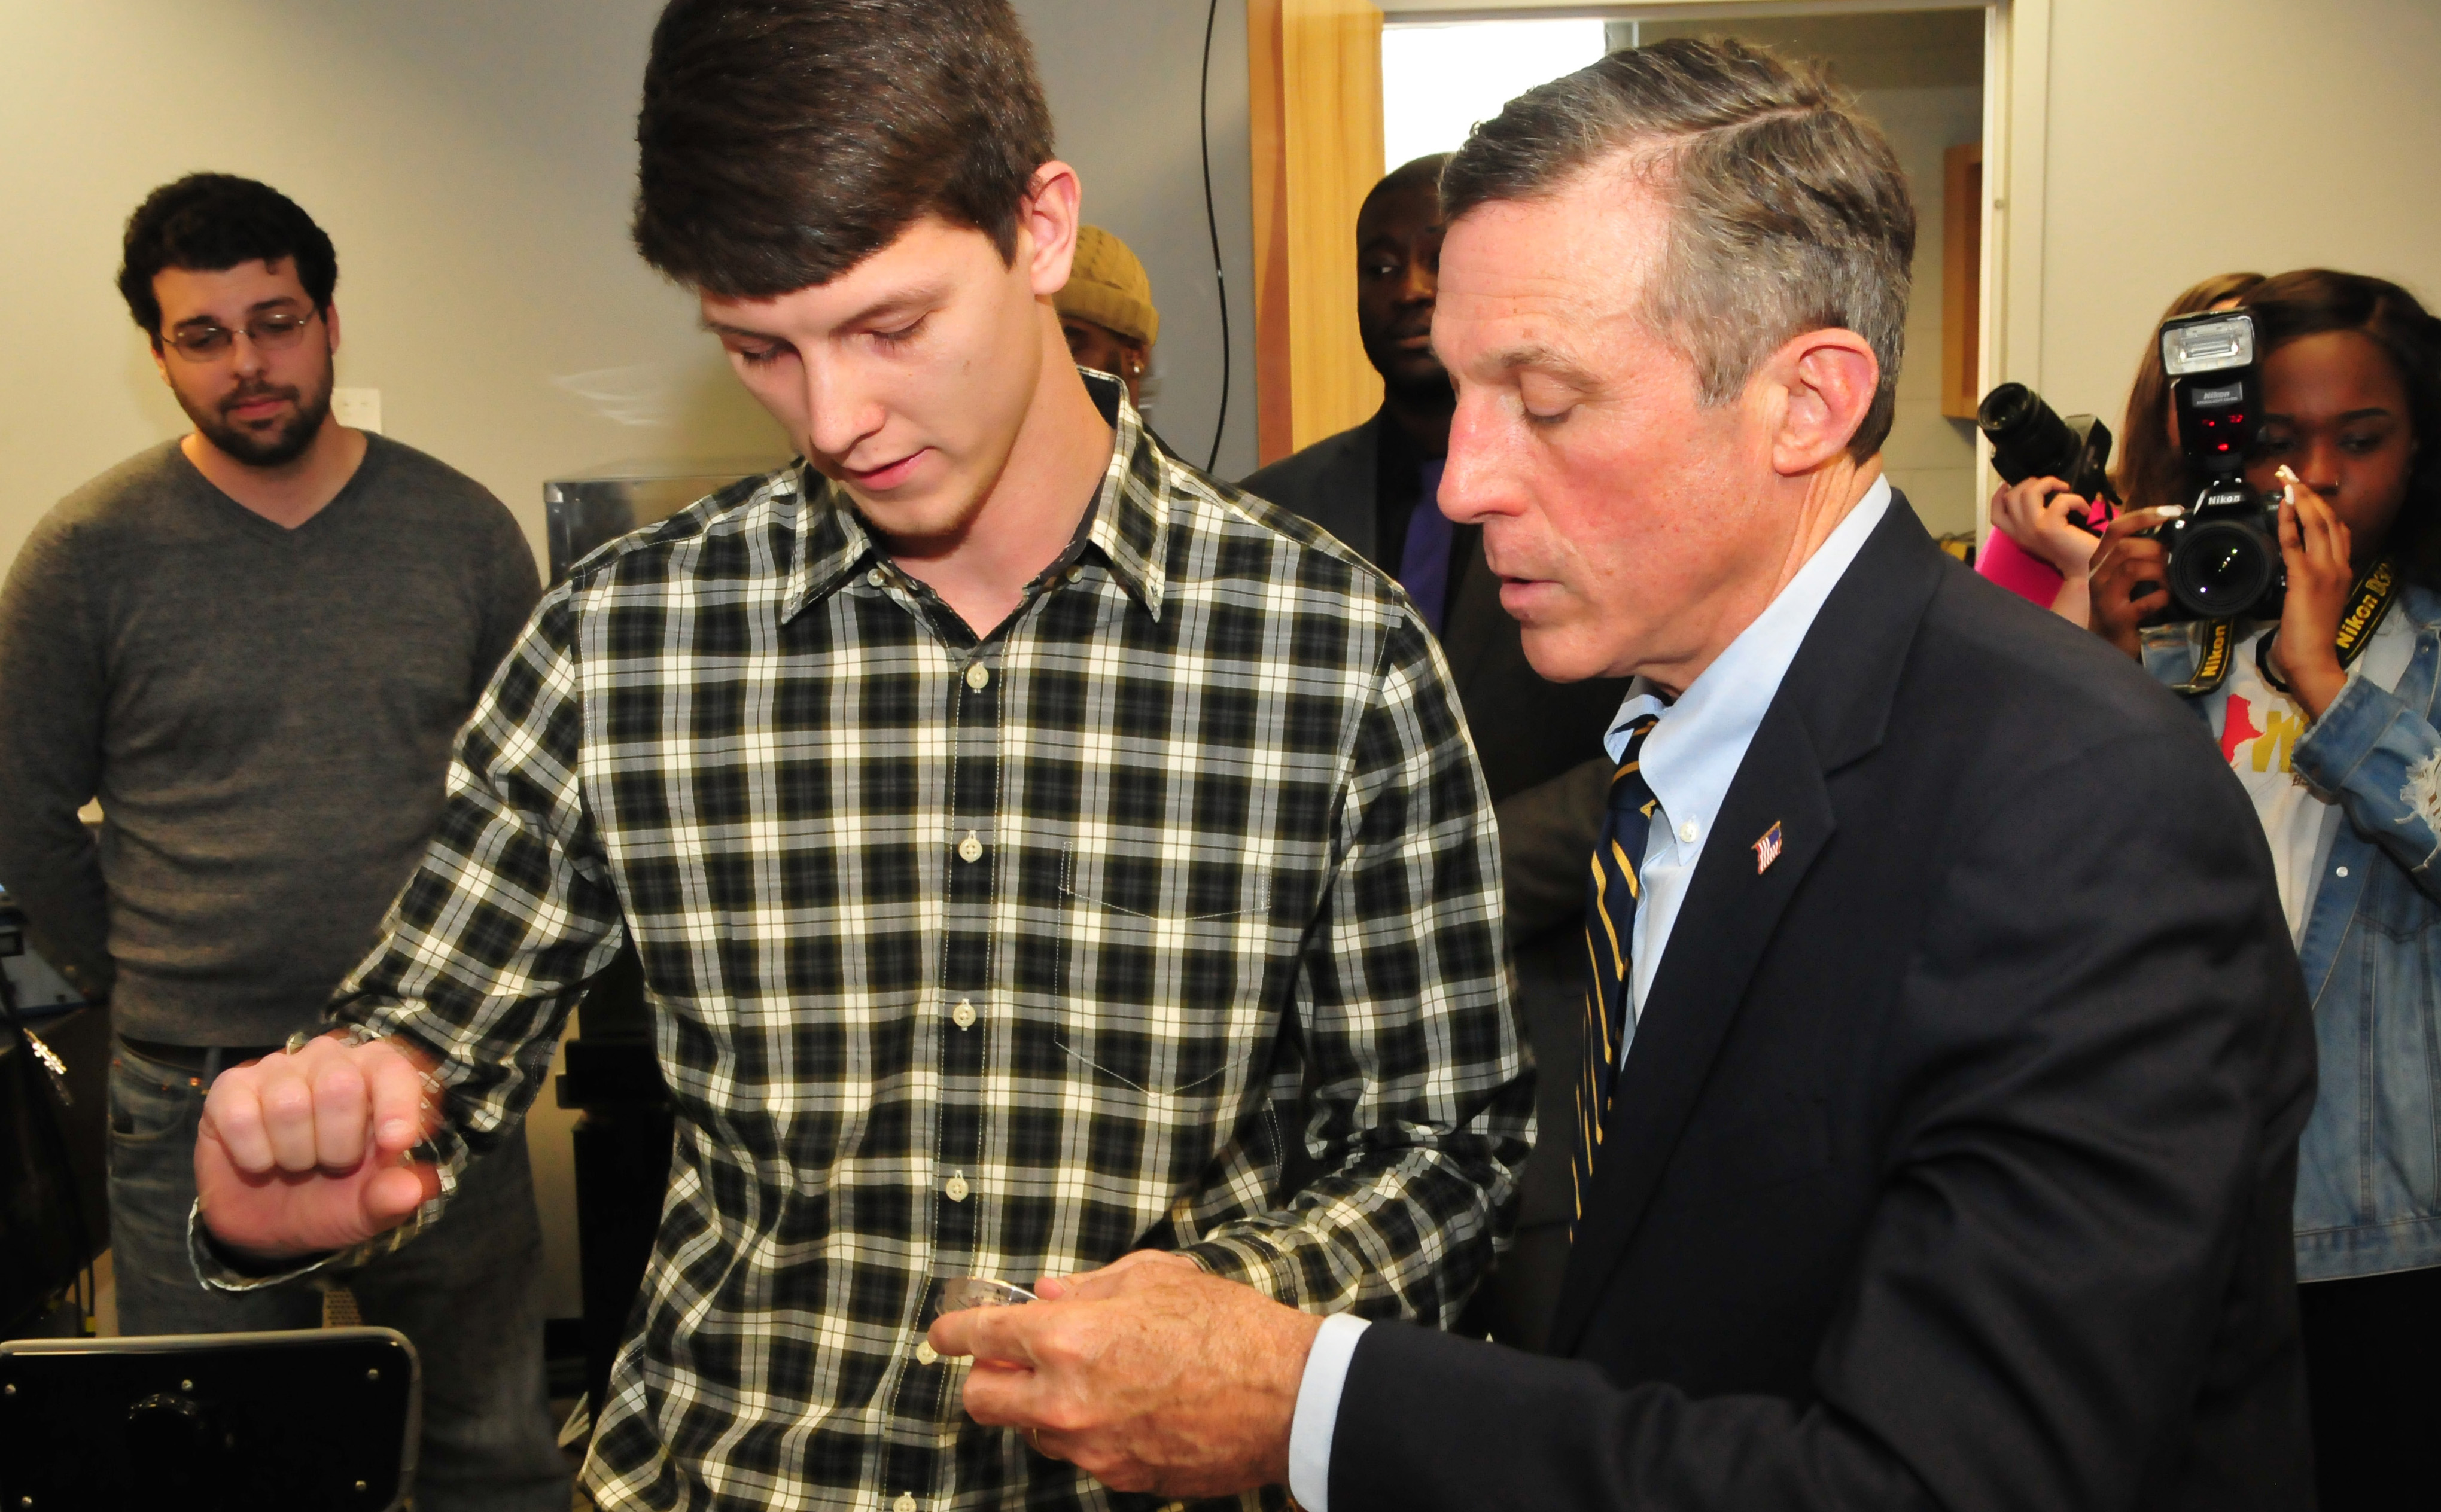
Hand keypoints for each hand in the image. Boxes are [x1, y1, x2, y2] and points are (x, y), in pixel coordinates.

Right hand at [195, 1033, 442, 1259]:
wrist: (267, 1224)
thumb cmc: (331, 1200)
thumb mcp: (367, 1210)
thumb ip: (391, 1198)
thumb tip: (412, 1190)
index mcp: (375, 1077)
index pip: (393, 1069)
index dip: (397, 1105)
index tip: (394, 1145)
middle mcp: (329, 1060)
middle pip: (340, 1085)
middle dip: (337, 1145)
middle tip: (330, 1165)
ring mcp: (276, 1069)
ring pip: (288, 1103)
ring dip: (294, 1154)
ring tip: (296, 1164)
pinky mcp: (229, 1088)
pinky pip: (240, 1117)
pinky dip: (253, 1155)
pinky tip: (260, 1162)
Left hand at [927, 1250, 1321, 1497]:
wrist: (1289, 1397)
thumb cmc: (1228, 1327)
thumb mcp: (1156, 1278)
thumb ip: (1089, 1286)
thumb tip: (1045, 1293)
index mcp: (1070, 1339)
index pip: (978, 1337)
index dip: (952, 1331)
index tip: (947, 1332)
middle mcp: (1067, 1401)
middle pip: (980, 1401)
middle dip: (985, 1377)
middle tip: (1012, 1357)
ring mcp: (1093, 1449)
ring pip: (1029, 1432)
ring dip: (1039, 1406)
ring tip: (1086, 1379)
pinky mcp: (1121, 1478)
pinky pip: (1079, 1455)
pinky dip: (1085, 1432)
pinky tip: (1126, 1406)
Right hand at [1989, 476, 2102, 575]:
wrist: (2086, 569)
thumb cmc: (2071, 551)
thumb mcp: (2044, 535)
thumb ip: (2034, 520)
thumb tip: (2035, 495)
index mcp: (2018, 536)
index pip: (1996, 515)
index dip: (1998, 496)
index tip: (2007, 483)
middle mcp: (2021, 533)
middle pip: (2011, 497)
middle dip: (2030, 483)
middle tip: (2049, 485)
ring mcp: (2033, 529)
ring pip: (2028, 492)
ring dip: (2048, 483)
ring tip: (2064, 488)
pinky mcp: (2049, 527)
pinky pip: (2060, 500)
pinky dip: (2076, 499)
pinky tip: (2085, 509)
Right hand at [2087, 505, 2181, 658]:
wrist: (2104, 645)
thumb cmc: (2119, 607)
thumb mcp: (2121, 578)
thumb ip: (2138, 556)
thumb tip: (2172, 534)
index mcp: (2100, 561)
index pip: (2117, 528)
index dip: (2145, 516)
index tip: (2174, 512)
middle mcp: (2097, 575)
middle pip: (2125, 547)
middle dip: (2155, 547)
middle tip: (2174, 556)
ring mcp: (2105, 597)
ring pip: (2131, 568)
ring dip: (2159, 570)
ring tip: (2172, 578)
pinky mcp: (2117, 618)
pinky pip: (2143, 602)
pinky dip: (2161, 597)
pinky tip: (2167, 598)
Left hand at [2271, 469, 2353, 717]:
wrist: (2313, 658)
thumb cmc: (2309, 636)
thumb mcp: (2316, 601)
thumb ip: (2311, 581)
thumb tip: (2297, 569)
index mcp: (2343, 570)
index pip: (2339, 530)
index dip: (2323, 507)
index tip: (2306, 492)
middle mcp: (2338, 566)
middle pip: (2329, 519)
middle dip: (2311, 493)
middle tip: (2292, 474)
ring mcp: (2324, 570)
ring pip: (2317, 524)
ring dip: (2301, 498)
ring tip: (2287, 480)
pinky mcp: (2304, 578)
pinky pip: (2294, 543)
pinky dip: (2287, 521)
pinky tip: (2280, 506)